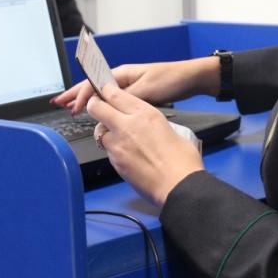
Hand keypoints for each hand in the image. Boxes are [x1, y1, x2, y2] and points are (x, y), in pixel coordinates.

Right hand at [51, 56, 221, 115]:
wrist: (191, 79)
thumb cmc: (172, 79)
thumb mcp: (148, 90)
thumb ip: (126, 98)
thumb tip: (106, 104)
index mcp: (123, 74)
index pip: (94, 84)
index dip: (81, 96)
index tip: (71, 108)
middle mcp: (124, 79)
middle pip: (93, 87)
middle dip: (75, 94)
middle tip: (58, 102)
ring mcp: (130, 87)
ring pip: (102, 95)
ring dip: (87, 100)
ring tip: (71, 107)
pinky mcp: (137, 96)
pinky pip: (113, 101)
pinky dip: (102, 106)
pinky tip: (97, 112)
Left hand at [88, 89, 203, 208]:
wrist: (178, 186)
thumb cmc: (182, 162)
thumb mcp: (172, 130)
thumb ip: (153, 124)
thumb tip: (150, 126)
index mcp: (145, 113)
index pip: (114, 94)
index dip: (106, 91)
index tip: (105, 91)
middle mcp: (128, 126)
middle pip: (97, 107)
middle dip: (95, 106)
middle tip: (98, 107)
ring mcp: (118, 145)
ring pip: (99, 131)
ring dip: (105, 131)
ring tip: (120, 137)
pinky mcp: (115, 162)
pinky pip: (108, 151)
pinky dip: (113, 150)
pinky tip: (128, 155)